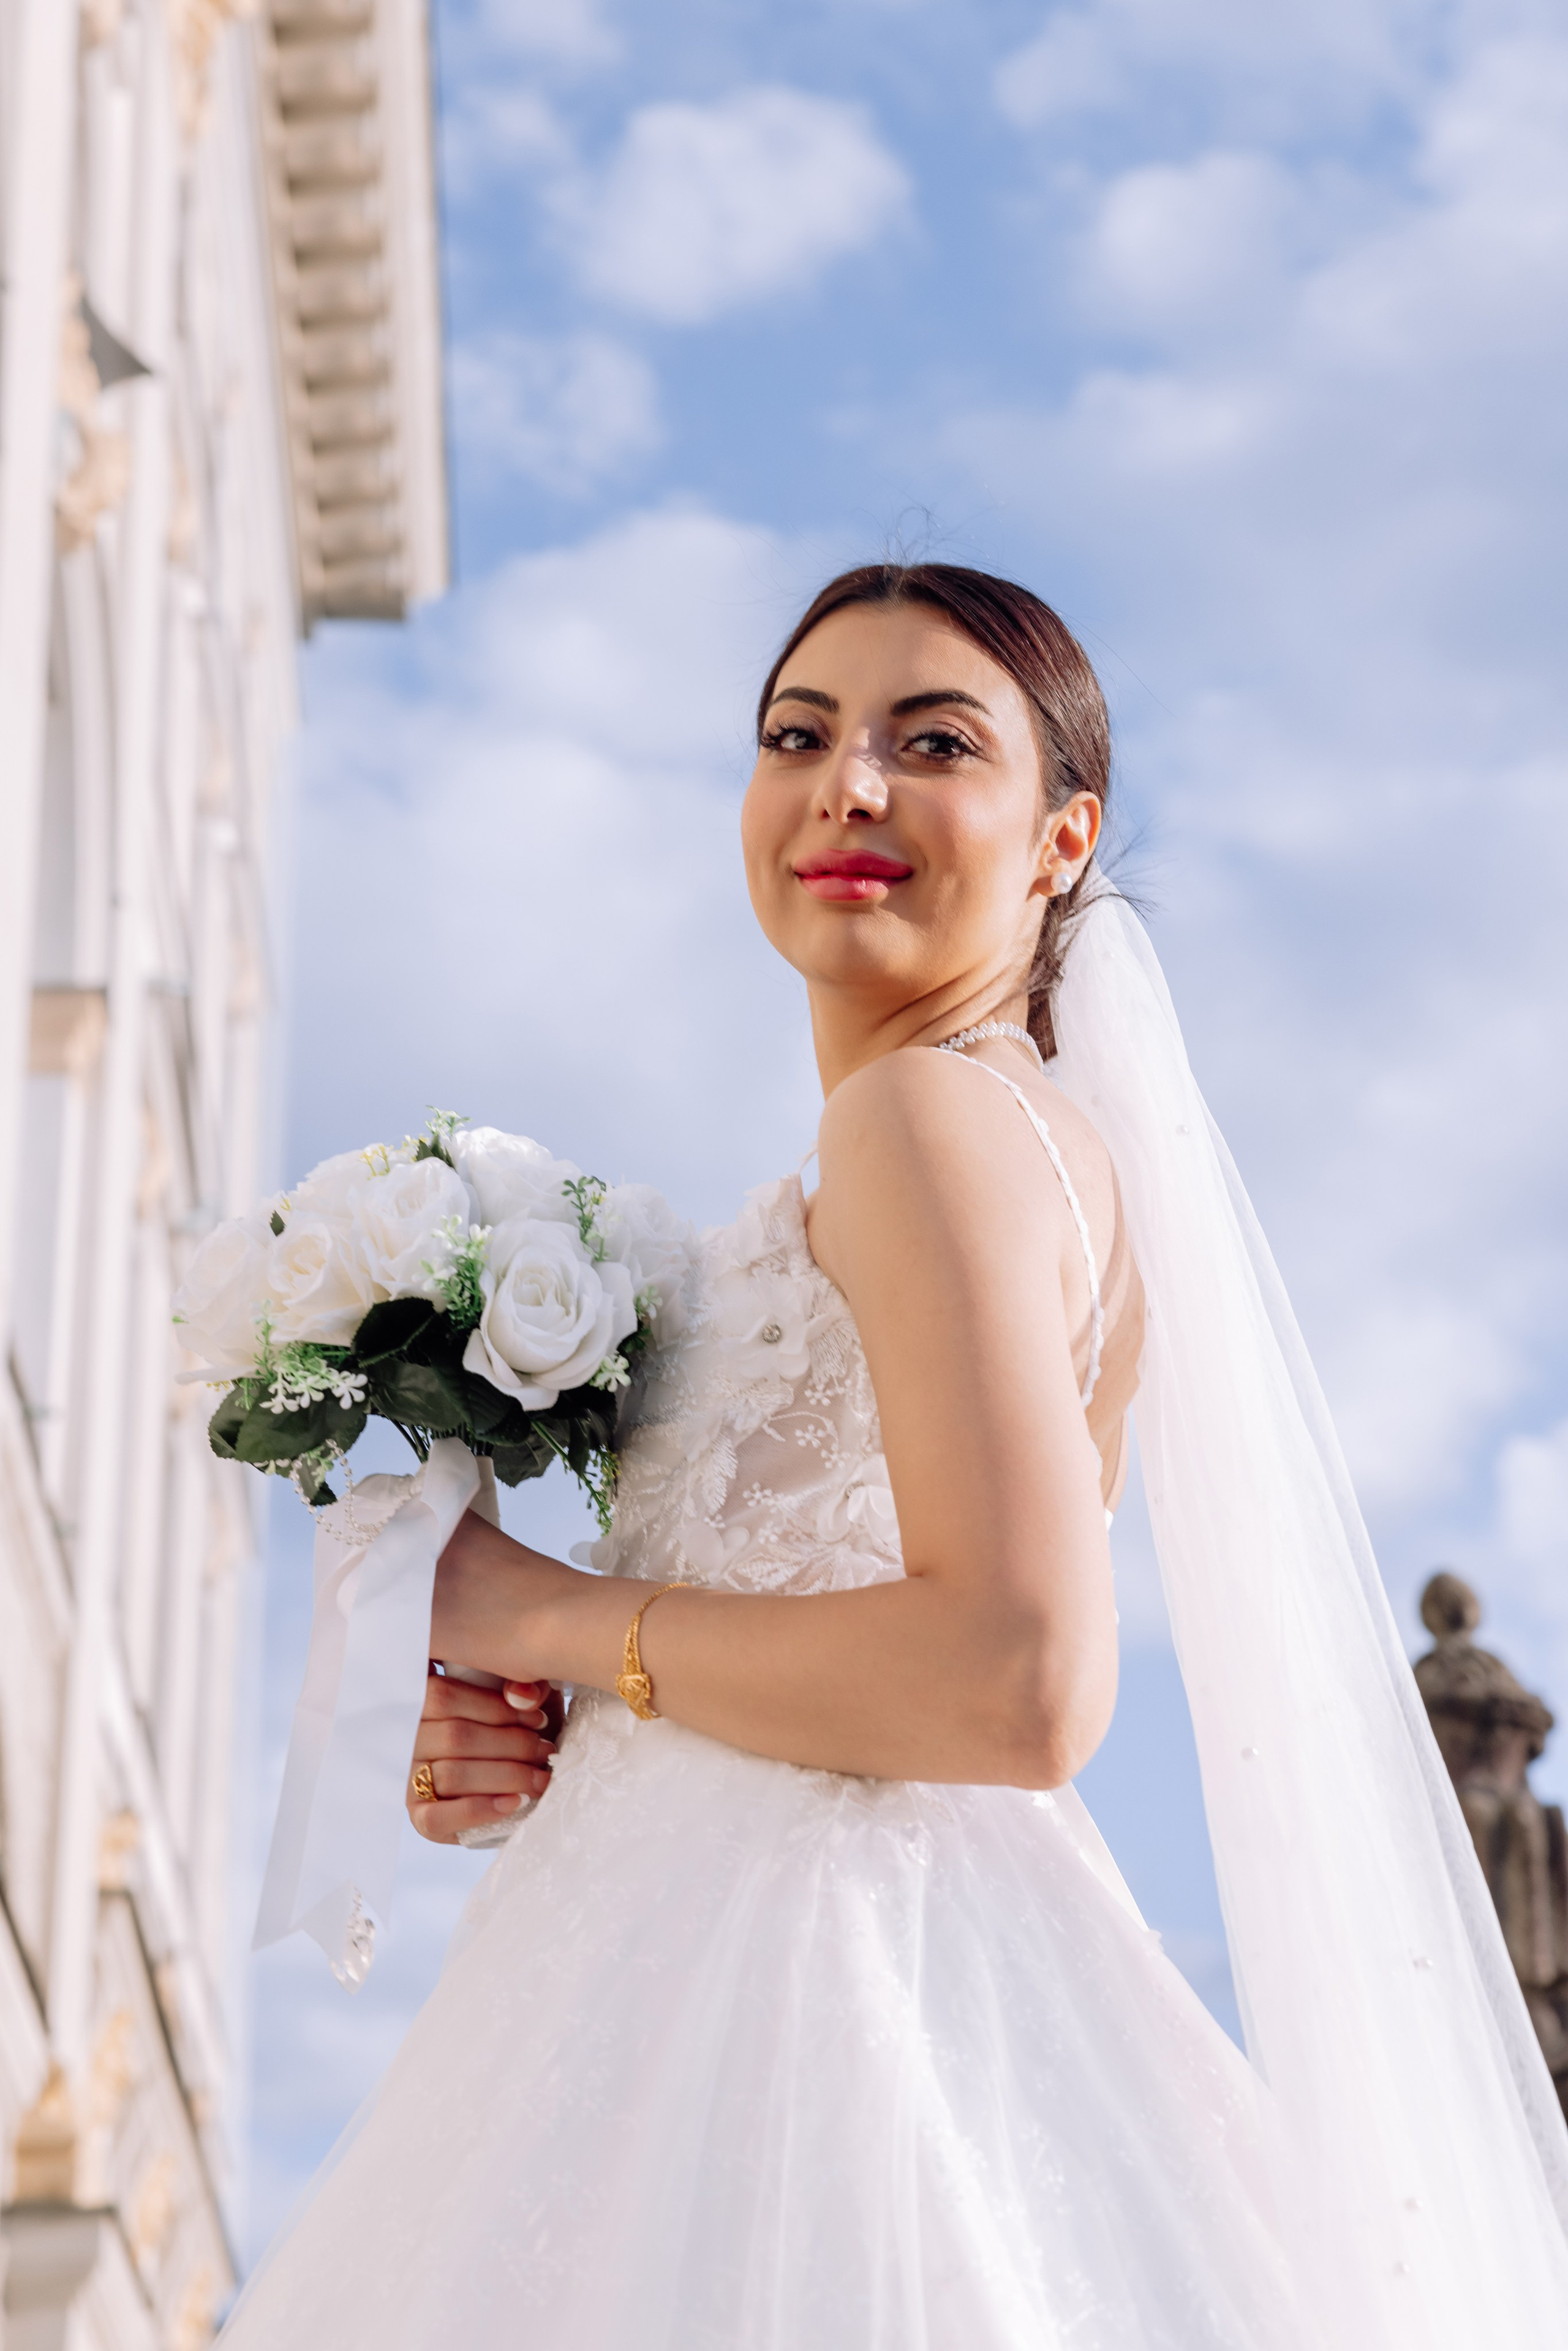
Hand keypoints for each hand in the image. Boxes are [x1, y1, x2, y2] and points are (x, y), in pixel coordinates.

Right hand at [407, 1669, 559, 1845]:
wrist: (516, 1778)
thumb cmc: (516, 1728)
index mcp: (420, 1700)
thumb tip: (522, 1696)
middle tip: (545, 1751)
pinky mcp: (418, 1818)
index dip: (495, 1707)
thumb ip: (525, 1686)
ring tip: (540, 1778)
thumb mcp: (523, 1700)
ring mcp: (408, 1779)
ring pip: (451, 1775)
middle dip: (510, 1744)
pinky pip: (437, 1817)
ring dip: (505, 1776)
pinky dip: (479, 1810)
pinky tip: (514, 1803)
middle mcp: (405, 1738)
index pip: (444, 1696)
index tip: (537, 1718)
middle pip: (454, 1737)